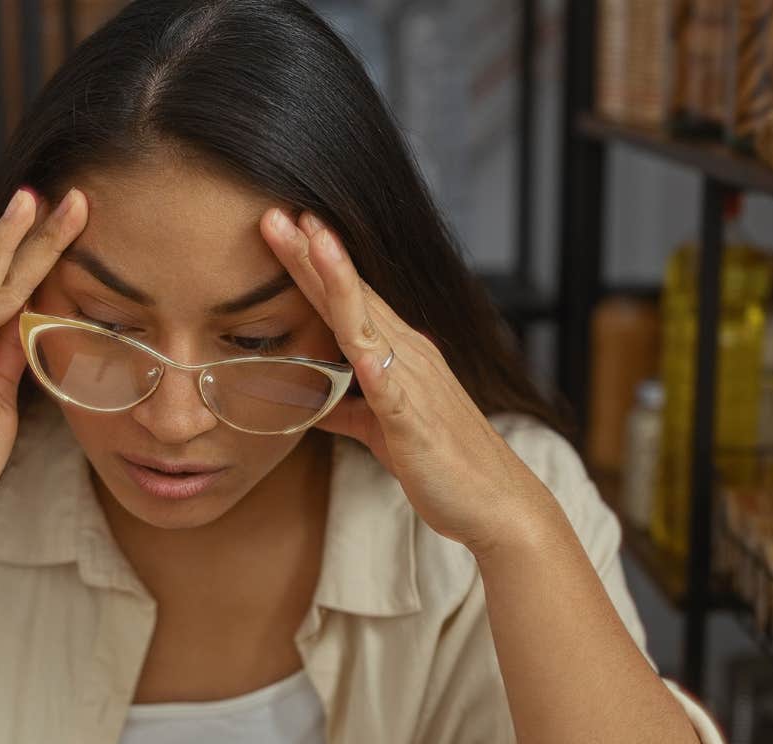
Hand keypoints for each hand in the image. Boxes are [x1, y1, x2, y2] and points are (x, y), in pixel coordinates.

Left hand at [259, 209, 553, 557]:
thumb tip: (310, 400)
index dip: (315, 263)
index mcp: (398, 355)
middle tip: (276, 212)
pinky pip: (391, 391)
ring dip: (339, 282)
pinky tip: (358, 346)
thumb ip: (346, 409)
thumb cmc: (442, 464)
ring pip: (367, 325)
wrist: (496, 502)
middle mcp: (409, 357)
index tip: (283, 226)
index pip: (348, 299)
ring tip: (312, 242)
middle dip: (314, 255)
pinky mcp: (416, 423)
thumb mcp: (381, 430)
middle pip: (352, 297)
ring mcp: (414, 386)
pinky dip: (374, 366)